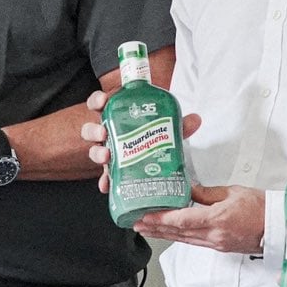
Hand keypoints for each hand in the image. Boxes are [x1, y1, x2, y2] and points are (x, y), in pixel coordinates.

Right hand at [81, 92, 201, 196]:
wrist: (153, 155)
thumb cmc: (152, 133)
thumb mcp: (165, 126)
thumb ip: (178, 122)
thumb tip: (196, 119)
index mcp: (116, 116)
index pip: (99, 103)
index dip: (97, 101)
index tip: (103, 101)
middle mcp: (108, 133)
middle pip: (90, 129)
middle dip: (93, 131)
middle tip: (103, 134)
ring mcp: (108, 152)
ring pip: (94, 151)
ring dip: (97, 154)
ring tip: (107, 156)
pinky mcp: (113, 170)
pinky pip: (105, 176)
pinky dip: (105, 181)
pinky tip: (107, 185)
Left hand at [132, 184, 264, 252]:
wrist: (280, 228)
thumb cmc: (262, 208)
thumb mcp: (233, 192)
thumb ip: (207, 193)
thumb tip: (188, 191)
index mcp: (217, 220)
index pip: (183, 220)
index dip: (161, 220)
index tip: (145, 217)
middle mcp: (214, 235)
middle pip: (178, 233)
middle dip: (155, 229)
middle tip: (135, 224)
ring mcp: (216, 244)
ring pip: (184, 239)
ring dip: (163, 235)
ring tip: (146, 230)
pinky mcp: (220, 247)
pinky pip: (194, 242)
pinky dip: (178, 237)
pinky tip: (170, 234)